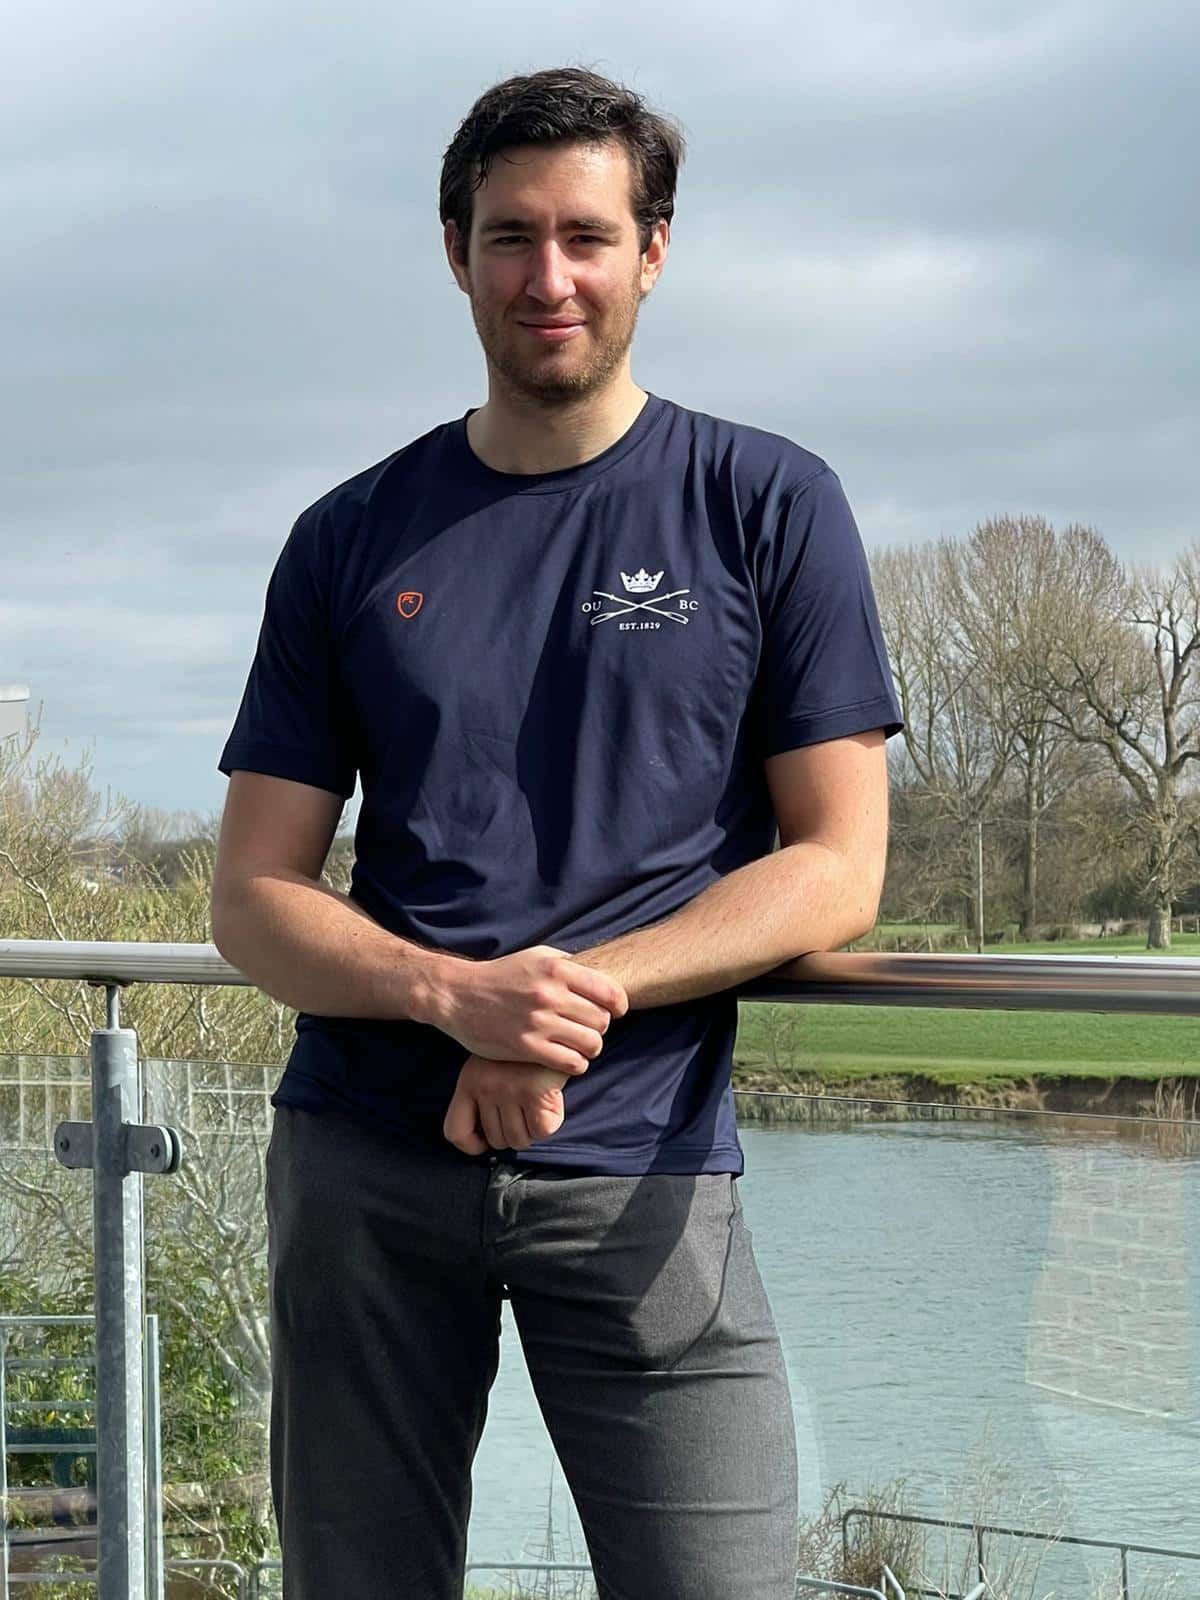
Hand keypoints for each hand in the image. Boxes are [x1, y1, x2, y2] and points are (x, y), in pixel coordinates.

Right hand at [423, 945, 627, 1076]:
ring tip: (579, 1046)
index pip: (609, 992)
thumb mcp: (535, 956)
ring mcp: (539, 1022)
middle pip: (602, 1021)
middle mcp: (550, 994)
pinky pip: (571, 1063)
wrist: (459, 995)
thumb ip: (568, 964)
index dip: (619, 1005)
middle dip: (600, 1028)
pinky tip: (567, 1058)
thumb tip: (601, 975)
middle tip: (588, 1029)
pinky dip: (575, 1064)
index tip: (615, 1011)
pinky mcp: (527, 1047)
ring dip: (590, 1048)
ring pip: (591, 1044)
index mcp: (556, 969)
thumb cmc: (501, 975)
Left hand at [443, 1053, 571, 1154]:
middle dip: (511, 1133)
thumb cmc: (521, 1052)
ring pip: (519, 1140)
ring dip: (530, 1130)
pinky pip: (541, 1131)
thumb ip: (481, 1097)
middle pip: (496, 1140)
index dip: (472, 1145)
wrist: (552, 1024)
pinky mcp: (537, 1091)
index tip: (486, 1141)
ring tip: (535, 1106)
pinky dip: (548, 1124)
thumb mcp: (489, 1066)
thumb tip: (486, 1140)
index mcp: (468, 1080)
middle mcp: (486, 1086)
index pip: (455, 1132)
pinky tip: (550, 1103)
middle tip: (523, 1112)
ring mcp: (511, 1089)